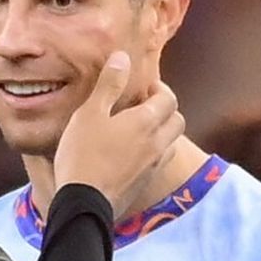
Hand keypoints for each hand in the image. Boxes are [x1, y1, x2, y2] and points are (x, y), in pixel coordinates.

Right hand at [53, 51, 183, 217]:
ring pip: (172, 142)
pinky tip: (134, 153)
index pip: (168, 98)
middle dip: (166, 109)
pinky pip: (160, 161)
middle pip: (177, 119)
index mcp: (146, 121)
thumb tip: (122, 57)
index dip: (159, 89)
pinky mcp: (146, 183)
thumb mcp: (89, 114)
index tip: (143, 87)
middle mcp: (157, 142)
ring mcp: (154, 165)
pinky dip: (154, 151)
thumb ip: (108, 85)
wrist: (84, 203)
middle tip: (144, 105)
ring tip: (140, 129)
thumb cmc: (83, 154)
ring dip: (163, 131)